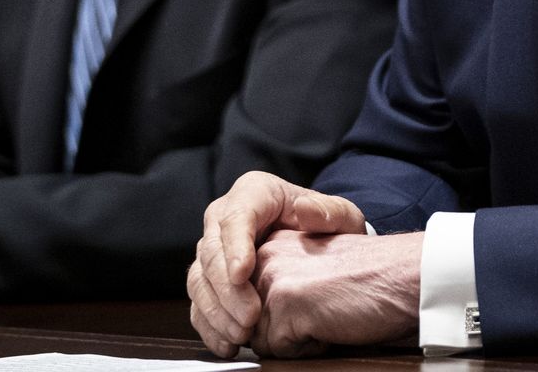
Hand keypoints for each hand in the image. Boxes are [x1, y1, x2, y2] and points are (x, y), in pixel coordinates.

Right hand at [188, 171, 367, 356]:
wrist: (314, 241)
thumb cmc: (326, 224)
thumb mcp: (340, 215)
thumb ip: (331, 212)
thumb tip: (304, 210)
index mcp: (253, 192)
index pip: (236, 217)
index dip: (235, 246)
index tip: (243, 275)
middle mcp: (224, 217)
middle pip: (211, 251)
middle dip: (227, 288)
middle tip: (249, 317)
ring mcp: (212, 248)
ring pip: (199, 278)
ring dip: (216, 310)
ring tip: (241, 335)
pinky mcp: (208, 277)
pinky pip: (198, 301)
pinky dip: (209, 325)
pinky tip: (227, 344)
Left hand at [249, 230, 422, 356]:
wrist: (404, 276)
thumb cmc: (370, 278)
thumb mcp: (312, 270)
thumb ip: (280, 282)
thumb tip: (249, 323)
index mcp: (272, 244)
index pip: (247, 301)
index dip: (278, 317)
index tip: (309, 308)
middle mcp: (267, 255)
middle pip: (249, 320)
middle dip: (283, 330)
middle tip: (322, 311)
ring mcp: (273, 277)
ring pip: (260, 338)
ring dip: (294, 341)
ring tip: (327, 317)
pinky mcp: (286, 301)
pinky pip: (279, 350)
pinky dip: (308, 349)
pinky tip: (332, 325)